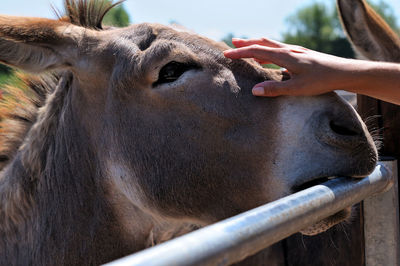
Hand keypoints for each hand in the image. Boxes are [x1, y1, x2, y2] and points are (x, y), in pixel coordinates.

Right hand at [223, 38, 357, 96]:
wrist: (344, 72)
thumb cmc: (322, 80)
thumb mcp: (297, 88)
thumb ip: (275, 89)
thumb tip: (254, 90)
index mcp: (285, 56)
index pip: (257, 51)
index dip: (240, 52)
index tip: (226, 54)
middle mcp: (289, 50)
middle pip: (263, 43)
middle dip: (246, 44)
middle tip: (232, 44)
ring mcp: (296, 51)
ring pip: (271, 45)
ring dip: (257, 46)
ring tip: (246, 49)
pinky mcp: (301, 55)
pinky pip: (279, 50)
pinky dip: (268, 52)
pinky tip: (268, 59)